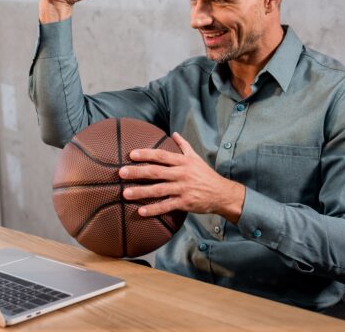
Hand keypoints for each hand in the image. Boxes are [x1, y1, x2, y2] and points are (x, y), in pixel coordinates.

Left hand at [119, 132, 246, 222]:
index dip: (146, 154)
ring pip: (158, 190)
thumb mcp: (196, 157)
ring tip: (125, 193)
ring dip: (141, 192)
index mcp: (183, 162)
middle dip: (137, 172)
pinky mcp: (184, 203)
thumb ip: (184, 146)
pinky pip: (166, 206)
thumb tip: (174, 133)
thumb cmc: (206, 175)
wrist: (222, 193)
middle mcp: (181, 174)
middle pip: (156, 172)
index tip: (131, 154)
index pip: (161, 155)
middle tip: (121, 173)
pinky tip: (141, 211)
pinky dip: (154, 209)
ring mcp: (182, 189)